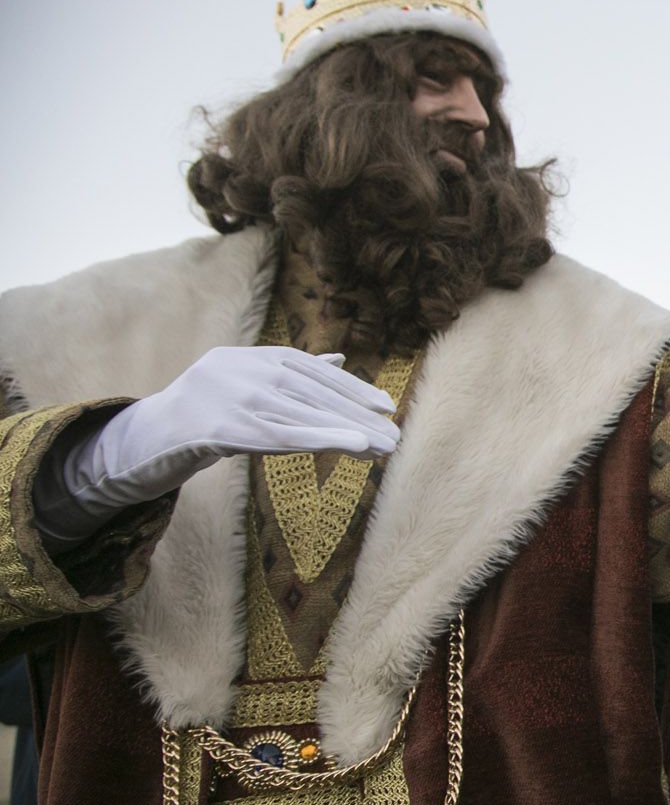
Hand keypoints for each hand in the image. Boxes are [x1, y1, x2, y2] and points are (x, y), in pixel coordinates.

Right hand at [53, 345, 399, 530]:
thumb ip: (288, 374)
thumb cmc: (201, 418)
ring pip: (300, 415)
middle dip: (356, 414)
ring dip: (347, 432)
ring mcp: (227, 395)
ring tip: (382, 447)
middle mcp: (239, 368)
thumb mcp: (245, 388)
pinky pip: (278, 434)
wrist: (140, 444)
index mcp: (248, 356)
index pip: (309, 371)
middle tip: (394, 435)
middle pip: (311, 393)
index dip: (349, 388)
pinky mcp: (218, 427)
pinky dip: (319, 438)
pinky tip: (351, 445)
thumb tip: (337, 360)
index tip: (384, 406)